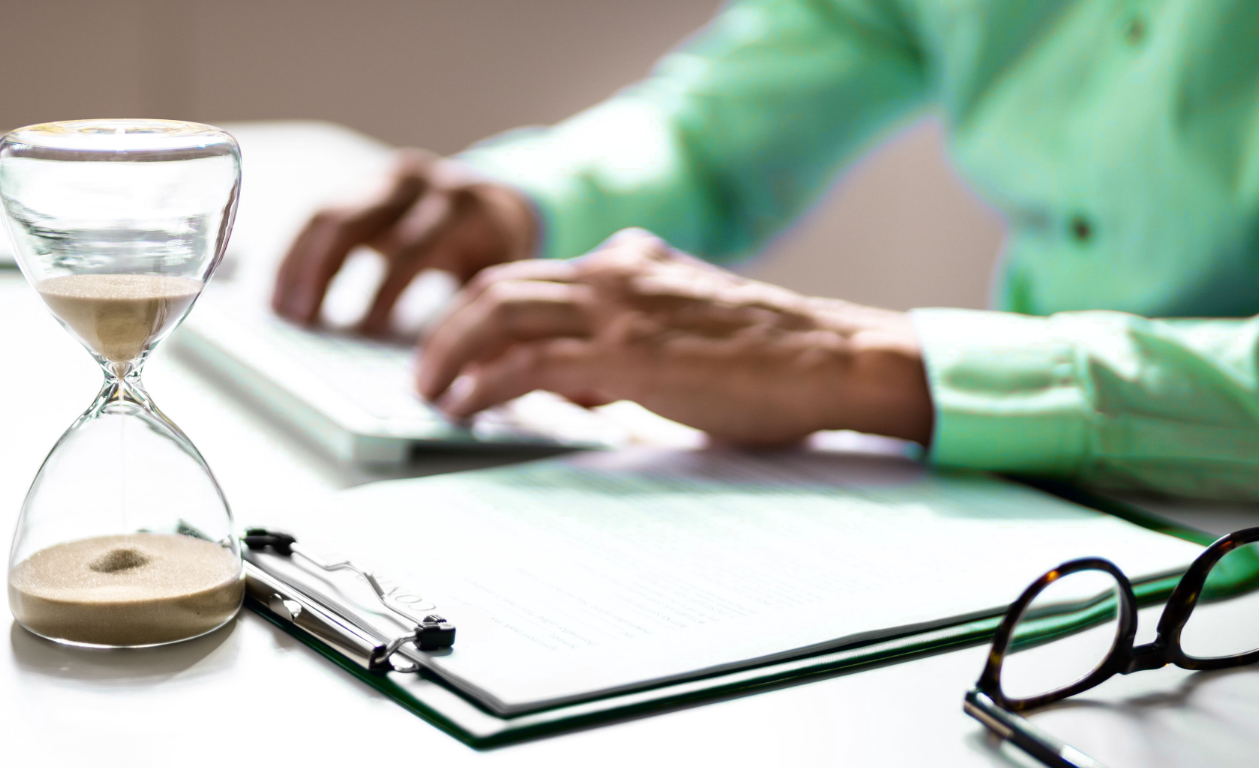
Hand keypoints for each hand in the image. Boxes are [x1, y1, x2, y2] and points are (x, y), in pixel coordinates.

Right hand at [271, 150, 537, 335]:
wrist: (504, 200)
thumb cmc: (499, 252)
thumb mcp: (502, 279)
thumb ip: (479, 318)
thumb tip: (455, 382)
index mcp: (461, 206)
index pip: (410, 249)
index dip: (384, 295)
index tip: (365, 336)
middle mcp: (420, 182)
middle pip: (354, 221)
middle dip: (321, 273)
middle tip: (299, 322)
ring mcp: (387, 179)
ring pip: (327, 215)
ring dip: (297, 264)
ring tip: (281, 311)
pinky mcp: (365, 185)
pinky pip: (319, 217)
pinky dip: (298, 254)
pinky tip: (283, 292)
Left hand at [414, 229, 934, 444]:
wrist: (833, 358)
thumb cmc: (773, 357)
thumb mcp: (683, 328)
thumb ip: (623, 341)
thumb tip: (570, 381)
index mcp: (631, 261)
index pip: (530, 275)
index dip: (480, 312)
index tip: (457, 350)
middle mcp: (617, 272)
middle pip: (497, 284)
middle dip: (445, 328)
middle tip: (424, 372)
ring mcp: (620, 309)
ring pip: (498, 311)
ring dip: (449, 352)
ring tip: (431, 392)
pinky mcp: (628, 355)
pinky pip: (529, 363)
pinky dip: (483, 384)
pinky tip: (467, 408)